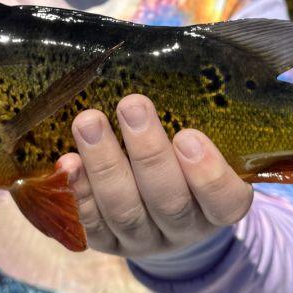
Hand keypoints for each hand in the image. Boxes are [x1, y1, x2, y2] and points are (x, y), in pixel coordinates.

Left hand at [60, 94, 252, 256]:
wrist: (165, 209)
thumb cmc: (187, 156)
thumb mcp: (209, 138)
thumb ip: (198, 108)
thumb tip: (179, 50)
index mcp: (220, 206)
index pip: (225, 201)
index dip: (208, 174)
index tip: (188, 135)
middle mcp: (185, 228)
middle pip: (169, 202)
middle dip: (147, 152)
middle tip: (131, 104)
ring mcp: (144, 239)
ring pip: (125, 211)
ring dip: (104, 165)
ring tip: (88, 121)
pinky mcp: (108, 242)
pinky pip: (91, 224)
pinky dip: (78, 191)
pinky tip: (67, 162)